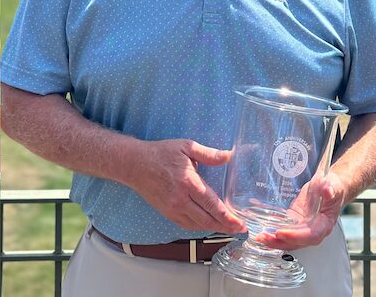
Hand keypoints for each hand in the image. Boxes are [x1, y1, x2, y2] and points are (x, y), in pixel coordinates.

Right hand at [122, 139, 245, 234]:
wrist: (134, 164)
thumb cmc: (160, 153)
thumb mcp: (185, 147)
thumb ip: (208, 154)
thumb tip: (229, 156)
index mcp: (188, 182)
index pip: (213, 205)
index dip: (228, 217)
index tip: (240, 224)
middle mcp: (180, 199)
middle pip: (207, 220)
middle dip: (226, 227)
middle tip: (240, 229)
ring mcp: (172, 208)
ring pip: (197, 225)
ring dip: (214, 228)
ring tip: (227, 228)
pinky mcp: (166, 212)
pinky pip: (186, 225)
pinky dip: (199, 227)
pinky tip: (207, 224)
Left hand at [256, 172, 346, 250]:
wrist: (330, 187)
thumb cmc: (333, 187)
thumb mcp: (333, 185)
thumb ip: (330, 189)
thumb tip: (327, 190)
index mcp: (325, 223)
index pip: (312, 235)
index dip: (296, 236)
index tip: (281, 233)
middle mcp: (315, 230)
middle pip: (298, 242)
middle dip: (280, 242)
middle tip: (263, 237)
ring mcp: (304, 228)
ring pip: (289, 240)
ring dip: (274, 241)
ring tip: (259, 237)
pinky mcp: (295, 222)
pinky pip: (284, 231)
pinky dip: (272, 233)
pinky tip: (260, 230)